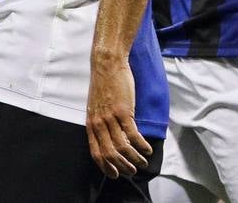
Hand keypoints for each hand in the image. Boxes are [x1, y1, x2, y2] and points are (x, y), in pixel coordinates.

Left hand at [86, 55, 151, 178]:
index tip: (114, 174)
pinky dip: (141, 146)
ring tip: (142, 162)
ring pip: (123, 148)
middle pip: (110, 154)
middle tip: (132, 171)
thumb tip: (109, 137)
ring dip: (134, 159)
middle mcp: (99, 123)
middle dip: (122, 167)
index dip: (105, 166)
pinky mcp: (124, 111)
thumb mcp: (95, 106)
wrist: (107, 63)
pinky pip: (133, 135)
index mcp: (91, 123)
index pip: (95, 152)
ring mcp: (111, 118)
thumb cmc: (103, 83)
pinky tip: (147, 149)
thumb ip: (100, 122)